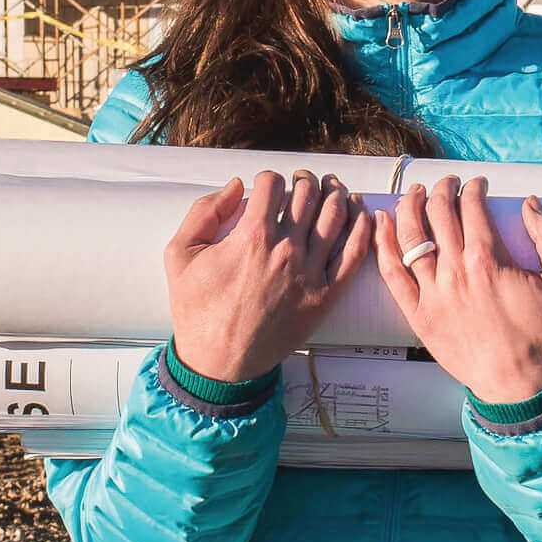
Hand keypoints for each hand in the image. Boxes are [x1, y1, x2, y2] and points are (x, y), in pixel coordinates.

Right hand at [165, 172, 375, 386]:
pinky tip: (360, 212)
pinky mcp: (326, 296)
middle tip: (302, 182)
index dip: (269, 178)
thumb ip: (204, 211)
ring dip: (335, 193)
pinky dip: (361, 226)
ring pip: (335, 215)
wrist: (219, 363)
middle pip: (308, 194)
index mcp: (251, 238)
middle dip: (305, 180)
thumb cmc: (197, 310)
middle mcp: (285, 251)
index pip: (273, 184)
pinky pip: (354, 254)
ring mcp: (310, 274)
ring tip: (331, 187)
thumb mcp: (180, 254)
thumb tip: (236, 186)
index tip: (266, 185)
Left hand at [376, 178, 541, 404]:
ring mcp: (433, 294)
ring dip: (411, 206)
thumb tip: (531, 203)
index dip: (473, 187)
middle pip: (438, 213)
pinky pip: (392, 273)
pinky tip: (382, 222)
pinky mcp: (418, 315)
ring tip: (417, 193)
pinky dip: (383, 243)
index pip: (471, 207)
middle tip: (448, 183)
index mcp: (490, 260)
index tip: (477, 183)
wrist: (522, 389)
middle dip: (443, 189)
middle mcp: (456, 272)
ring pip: (410, 236)